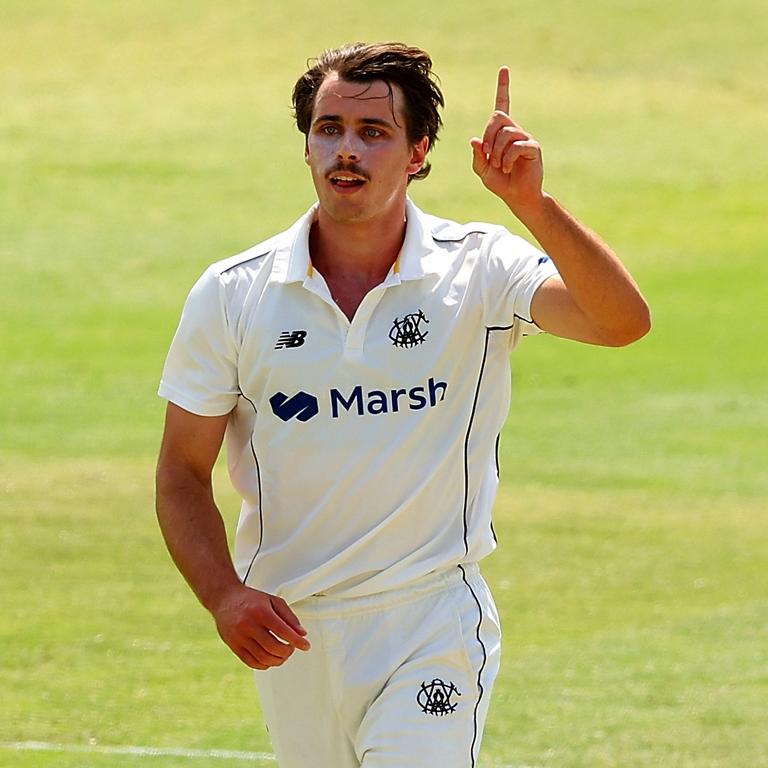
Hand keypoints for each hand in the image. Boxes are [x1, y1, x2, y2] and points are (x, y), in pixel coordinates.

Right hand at [211, 584, 310, 669]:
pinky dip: (264, 665)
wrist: (225, 598)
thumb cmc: (251, 599)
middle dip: (288, 651)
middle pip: (274, 647)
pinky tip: (270, 659)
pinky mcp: (234, 646)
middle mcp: (249, 625)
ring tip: (283, 654)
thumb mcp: (273, 601)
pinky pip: (251, 662)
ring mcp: (240, 637)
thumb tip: (302, 633)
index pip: (284, 631)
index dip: (297, 641)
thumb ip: (289, 617)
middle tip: (292, 648)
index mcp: (261, 612)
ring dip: (278, 660)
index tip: (306, 646)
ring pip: (263, 658)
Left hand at [470, 66, 543, 210]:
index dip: (503, 87)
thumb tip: (475, 140)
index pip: (502, 105)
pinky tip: (509, 168)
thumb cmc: (501, 182)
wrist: (517, 196)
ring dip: (497, 152)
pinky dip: (508, 158)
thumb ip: (477, 155)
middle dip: (488, 136)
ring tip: (500, 166)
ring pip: (505, 133)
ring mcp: (525, 138)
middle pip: (497, 117)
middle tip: (488, 155)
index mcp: (502, 133)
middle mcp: (515, 131)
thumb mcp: (482, 170)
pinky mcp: (533, 147)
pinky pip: (516, 145)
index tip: (504, 69)